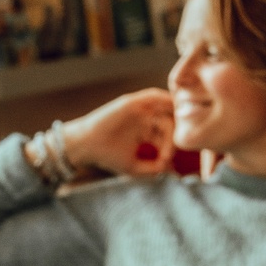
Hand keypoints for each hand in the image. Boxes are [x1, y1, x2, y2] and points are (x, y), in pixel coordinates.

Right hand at [60, 89, 175, 177]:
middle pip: (170, 121)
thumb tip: (170, 168)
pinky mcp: (131, 102)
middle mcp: (145, 119)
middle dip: (174, 134)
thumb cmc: (107, 157)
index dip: (171, 147)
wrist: (86, 146)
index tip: (166, 160)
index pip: (169, 136)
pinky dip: (163, 98)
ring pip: (164, 106)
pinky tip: (170, 107)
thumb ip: (152, 169)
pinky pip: (151, 96)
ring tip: (179, 124)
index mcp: (147, 133)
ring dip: (175, 111)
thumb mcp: (133, 167)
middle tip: (168, 149)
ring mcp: (139, 110)